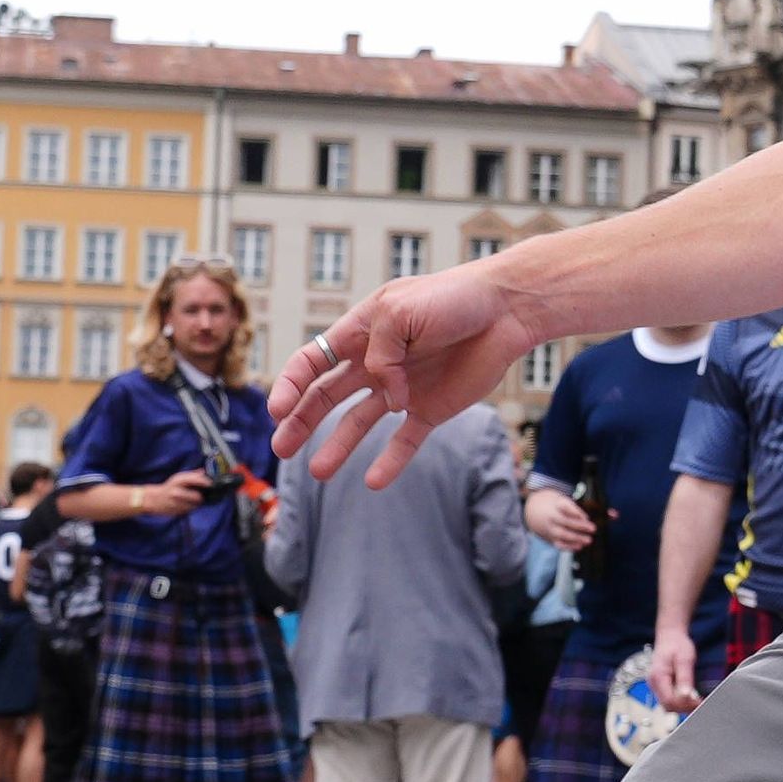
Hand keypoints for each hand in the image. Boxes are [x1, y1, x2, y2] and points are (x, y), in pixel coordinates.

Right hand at [139, 469, 209, 516]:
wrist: (153, 499)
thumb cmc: (168, 487)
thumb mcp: (178, 478)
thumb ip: (192, 475)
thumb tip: (204, 471)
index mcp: (178, 480)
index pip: (195, 480)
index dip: (205, 482)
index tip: (211, 484)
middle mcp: (177, 491)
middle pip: (197, 497)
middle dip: (200, 497)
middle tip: (200, 496)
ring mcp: (176, 503)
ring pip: (194, 506)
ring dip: (196, 504)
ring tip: (191, 501)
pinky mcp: (176, 511)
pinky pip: (189, 511)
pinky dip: (190, 509)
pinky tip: (185, 505)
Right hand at [272, 263, 532, 485]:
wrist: (505, 311)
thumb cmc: (453, 299)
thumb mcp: (401, 312)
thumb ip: (380, 353)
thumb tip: (386, 396)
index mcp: (361, 332)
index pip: (313, 361)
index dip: (291, 385)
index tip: (276, 411)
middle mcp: (376, 363)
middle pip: (327, 397)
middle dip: (300, 422)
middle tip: (280, 449)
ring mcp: (402, 388)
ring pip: (359, 424)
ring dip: (338, 447)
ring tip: (319, 472)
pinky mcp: (431, 409)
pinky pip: (404, 441)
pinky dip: (390, 461)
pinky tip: (373, 482)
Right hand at [522, 484, 598, 551]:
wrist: (532, 510)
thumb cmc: (553, 504)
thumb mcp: (562, 499)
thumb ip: (574, 508)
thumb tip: (587, 519)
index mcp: (555, 504)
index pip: (565, 507)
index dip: (576, 512)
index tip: (586, 517)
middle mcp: (551, 516)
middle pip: (566, 521)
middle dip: (580, 526)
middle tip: (593, 528)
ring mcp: (549, 528)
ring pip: (562, 534)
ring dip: (576, 538)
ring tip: (588, 540)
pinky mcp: (549, 537)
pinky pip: (558, 543)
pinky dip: (569, 547)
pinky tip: (579, 546)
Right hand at [646, 629, 698, 716]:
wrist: (670, 637)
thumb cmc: (676, 645)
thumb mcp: (685, 659)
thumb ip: (685, 678)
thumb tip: (686, 696)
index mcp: (658, 676)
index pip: (669, 700)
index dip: (685, 705)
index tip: (699, 701)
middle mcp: (654, 683)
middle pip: (668, 706)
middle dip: (685, 707)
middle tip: (701, 702)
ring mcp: (656, 686)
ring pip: (668, 705)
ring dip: (683, 706)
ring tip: (697, 700)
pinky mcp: (661, 687)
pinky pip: (669, 700)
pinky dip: (681, 702)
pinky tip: (691, 697)